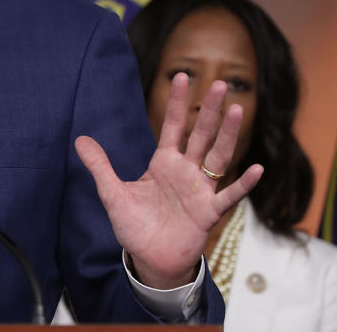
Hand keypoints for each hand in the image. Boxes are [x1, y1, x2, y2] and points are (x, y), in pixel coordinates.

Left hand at [75, 73, 262, 288]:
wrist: (149, 259)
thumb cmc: (134, 226)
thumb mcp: (112, 193)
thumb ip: (99, 166)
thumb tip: (80, 139)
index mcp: (164, 163)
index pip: (173, 126)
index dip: (178, 103)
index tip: (182, 76)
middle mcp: (185, 172)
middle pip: (200, 135)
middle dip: (209, 111)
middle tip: (221, 84)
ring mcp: (199, 190)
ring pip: (217, 157)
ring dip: (228, 135)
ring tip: (238, 111)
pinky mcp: (208, 212)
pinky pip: (229, 196)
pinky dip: (243, 183)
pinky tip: (256, 168)